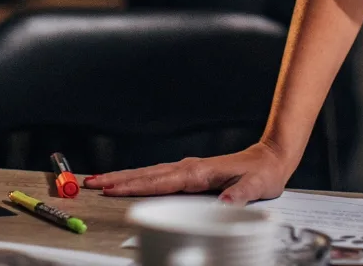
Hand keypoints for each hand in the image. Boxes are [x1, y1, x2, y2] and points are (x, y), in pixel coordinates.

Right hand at [83, 141, 292, 203]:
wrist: (270, 159)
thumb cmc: (262, 174)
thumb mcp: (256, 186)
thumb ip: (239, 195)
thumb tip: (223, 203)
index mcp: (199, 173)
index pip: (160, 181)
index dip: (135, 185)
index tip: (111, 188)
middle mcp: (190, 168)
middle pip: (147, 174)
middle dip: (119, 179)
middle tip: (91, 183)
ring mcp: (189, 169)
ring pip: (150, 174)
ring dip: (125, 178)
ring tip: (101, 181)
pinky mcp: (191, 174)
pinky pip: (159, 177)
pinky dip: (140, 179)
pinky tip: (130, 183)